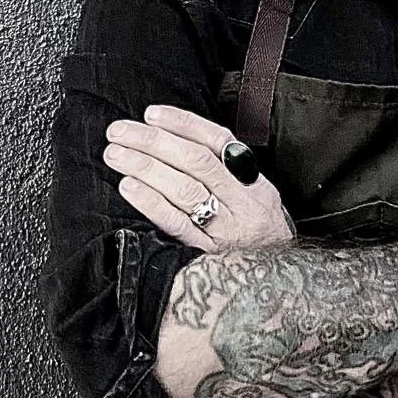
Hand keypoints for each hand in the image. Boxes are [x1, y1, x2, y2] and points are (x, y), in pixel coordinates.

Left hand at [102, 103, 294, 251]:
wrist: (280, 282)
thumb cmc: (261, 239)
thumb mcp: (257, 200)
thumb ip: (228, 174)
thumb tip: (178, 141)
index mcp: (255, 185)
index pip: (219, 142)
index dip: (183, 124)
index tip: (152, 114)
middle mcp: (243, 204)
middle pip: (196, 162)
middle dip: (154, 142)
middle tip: (120, 132)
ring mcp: (225, 231)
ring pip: (184, 190)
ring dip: (145, 167)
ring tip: (117, 155)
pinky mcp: (207, 255)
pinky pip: (176, 224)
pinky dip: (151, 202)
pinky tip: (130, 187)